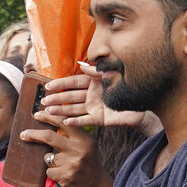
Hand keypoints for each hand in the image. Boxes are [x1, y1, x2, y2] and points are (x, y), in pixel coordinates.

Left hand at [20, 109, 110, 186]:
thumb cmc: (88, 164)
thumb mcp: (86, 146)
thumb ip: (72, 135)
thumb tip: (51, 121)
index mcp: (84, 140)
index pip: (63, 123)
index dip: (48, 116)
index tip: (37, 114)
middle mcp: (78, 150)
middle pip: (49, 137)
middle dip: (33, 134)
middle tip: (23, 134)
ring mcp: (71, 164)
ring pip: (48, 157)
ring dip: (50, 161)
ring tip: (64, 166)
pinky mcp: (64, 177)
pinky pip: (49, 171)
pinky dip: (53, 173)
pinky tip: (64, 176)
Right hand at [43, 63, 157, 132]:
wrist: (143, 104)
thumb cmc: (127, 85)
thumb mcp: (110, 73)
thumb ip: (95, 71)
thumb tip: (80, 64)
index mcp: (92, 82)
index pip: (73, 82)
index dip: (61, 84)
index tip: (48, 85)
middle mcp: (91, 95)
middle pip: (70, 96)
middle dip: (57, 99)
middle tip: (44, 101)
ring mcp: (94, 107)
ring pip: (74, 109)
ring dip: (61, 110)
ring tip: (48, 112)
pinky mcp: (99, 118)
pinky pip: (85, 120)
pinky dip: (76, 121)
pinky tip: (65, 122)